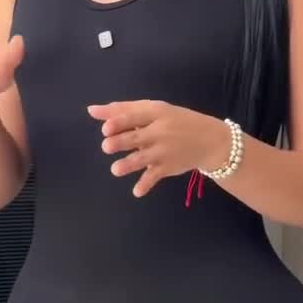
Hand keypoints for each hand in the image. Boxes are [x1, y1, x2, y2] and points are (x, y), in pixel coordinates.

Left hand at [87, 99, 229, 197]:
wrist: (210, 141)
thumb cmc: (176, 122)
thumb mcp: (155, 111)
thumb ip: (123, 110)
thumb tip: (92, 110)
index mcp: (156, 113)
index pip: (136, 115)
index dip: (120, 122)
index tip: (105, 128)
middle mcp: (160, 131)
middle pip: (136, 137)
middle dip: (120, 142)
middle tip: (106, 147)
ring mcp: (164, 151)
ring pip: (143, 159)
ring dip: (128, 165)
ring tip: (116, 169)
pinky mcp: (167, 168)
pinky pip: (154, 177)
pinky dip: (146, 185)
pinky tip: (136, 192)